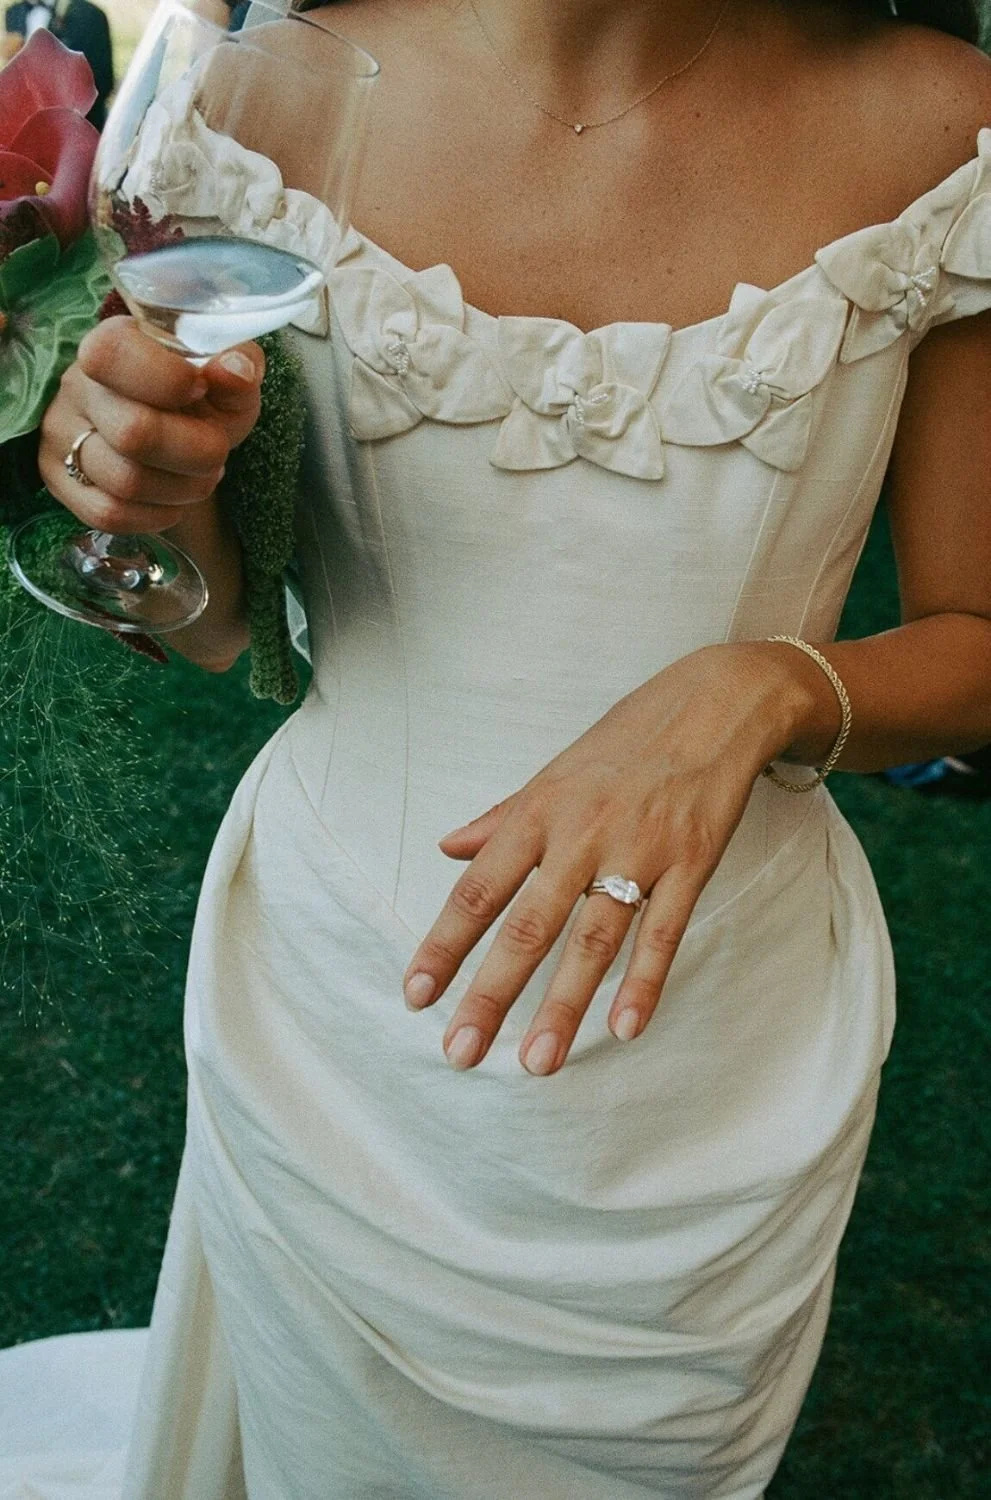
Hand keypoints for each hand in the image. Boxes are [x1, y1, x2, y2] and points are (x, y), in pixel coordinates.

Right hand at [38, 316, 264, 528]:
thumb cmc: (202, 400)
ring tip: (202, 476)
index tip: (201, 391)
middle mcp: (76, 387)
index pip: (112, 354)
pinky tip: (174, 501)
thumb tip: (235, 370)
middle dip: (197, 452)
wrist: (176, 435)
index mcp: (112, 342)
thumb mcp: (229, 378)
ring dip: (183, 489)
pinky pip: (109, 513)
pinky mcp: (60, 481)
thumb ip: (239, 366)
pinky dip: (156, 515)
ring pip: (125, 481)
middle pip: (133, 432)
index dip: (169, 380)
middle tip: (217, 451)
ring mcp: (61, 435)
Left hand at [403, 644, 817, 1075]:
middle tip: (460, 1051)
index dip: (444, 944)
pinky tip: (625, 1027)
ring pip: (593, 938)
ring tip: (537, 1063)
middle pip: (527, 924)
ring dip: (564, 1004)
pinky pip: (665, 930)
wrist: (715, 703)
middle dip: (490, 992)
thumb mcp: (554, 772)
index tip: (416, 995)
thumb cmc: (626, 741)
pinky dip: (646, 980)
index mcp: (539, 813)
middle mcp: (580, 834)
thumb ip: (502, 817)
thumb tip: (447, 848)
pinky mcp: (692, 861)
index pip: (478, 890)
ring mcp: (638, 849)